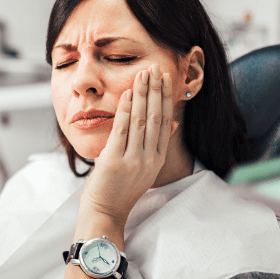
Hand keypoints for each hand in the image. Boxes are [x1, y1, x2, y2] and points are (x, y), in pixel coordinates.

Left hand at [80, 63, 178, 226]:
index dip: (166, 98)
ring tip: (143, 74)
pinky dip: (125, 109)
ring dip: (142, 95)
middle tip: (155, 68)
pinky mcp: (115, 161)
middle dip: (156, 90)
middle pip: (156, 117)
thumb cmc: (122, 188)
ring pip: (141, 121)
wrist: (106, 210)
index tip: (165, 78)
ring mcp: (134, 160)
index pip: (165, 122)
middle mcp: (149, 158)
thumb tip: (173, 122)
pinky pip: (122, 130)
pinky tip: (128, 93)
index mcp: (157, 158)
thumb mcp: (146, 168)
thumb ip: (158, 144)